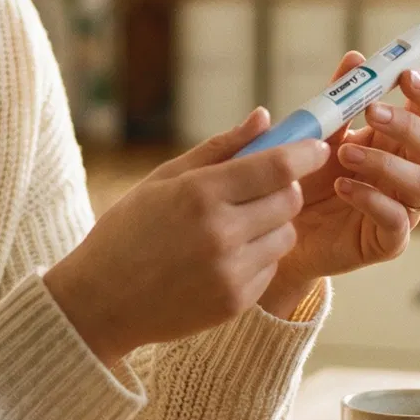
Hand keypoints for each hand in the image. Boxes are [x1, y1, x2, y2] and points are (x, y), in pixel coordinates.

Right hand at [43, 111, 329, 369]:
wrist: (101, 301)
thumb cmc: (128, 231)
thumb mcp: (163, 179)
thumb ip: (219, 148)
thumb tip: (264, 117)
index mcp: (199, 194)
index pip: (276, 167)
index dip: (305, 153)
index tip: (317, 147)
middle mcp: (220, 232)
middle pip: (289, 200)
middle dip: (286, 187)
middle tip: (263, 187)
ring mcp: (230, 271)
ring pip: (286, 235)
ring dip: (273, 224)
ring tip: (236, 226)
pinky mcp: (236, 301)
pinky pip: (271, 267)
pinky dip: (258, 257)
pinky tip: (222, 257)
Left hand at [266, 53, 419, 298]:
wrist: (275, 229)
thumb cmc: (300, 178)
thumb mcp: (315, 133)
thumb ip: (336, 100)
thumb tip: (355, 58)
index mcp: (393, 140)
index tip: (405, 75)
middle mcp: (405, 171)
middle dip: (408, 124)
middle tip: (373, 112)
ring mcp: (401, 207)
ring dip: (385, 162)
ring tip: (343, 154)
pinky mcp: (387, 240)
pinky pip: (397, 220)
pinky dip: (372, 199)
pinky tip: (342, 187)